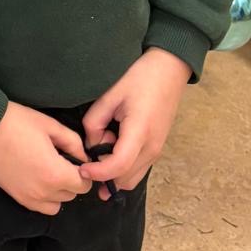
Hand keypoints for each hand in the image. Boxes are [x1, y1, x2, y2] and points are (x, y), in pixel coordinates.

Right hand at [0, 102, 91, 215]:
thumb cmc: (17, 122)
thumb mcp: (50, 125)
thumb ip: (73, 142)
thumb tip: (83, 156)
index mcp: (55, 173)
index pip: (84, 185)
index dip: (84, 171)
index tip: (76, 159)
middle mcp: (44, 192)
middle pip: (72, 194)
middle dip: (72, 179)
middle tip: (62, 160)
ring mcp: (29, 198)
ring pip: (57, 204)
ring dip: (59, 191)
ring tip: (49, 171)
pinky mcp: (17, 197)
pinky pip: (40, 207)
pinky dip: (44, 197)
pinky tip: (38, 178)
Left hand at [80, 48, 191, 200]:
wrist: (168, 72)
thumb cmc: (139, 79)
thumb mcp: (110, 95)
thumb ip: (95, 122)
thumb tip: (91, 145)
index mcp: (140, 132)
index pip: (118, 166)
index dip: (98, 173)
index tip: (82, 169)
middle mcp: (152, 148)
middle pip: (124, 179)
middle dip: (104, 171)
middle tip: (94, 145)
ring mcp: (157, 151)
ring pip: (131, 179)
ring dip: (113, 170)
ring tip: (106, 141)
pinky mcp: (157, 150)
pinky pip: (137, 169)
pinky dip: (122, 167)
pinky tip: (114, 145)